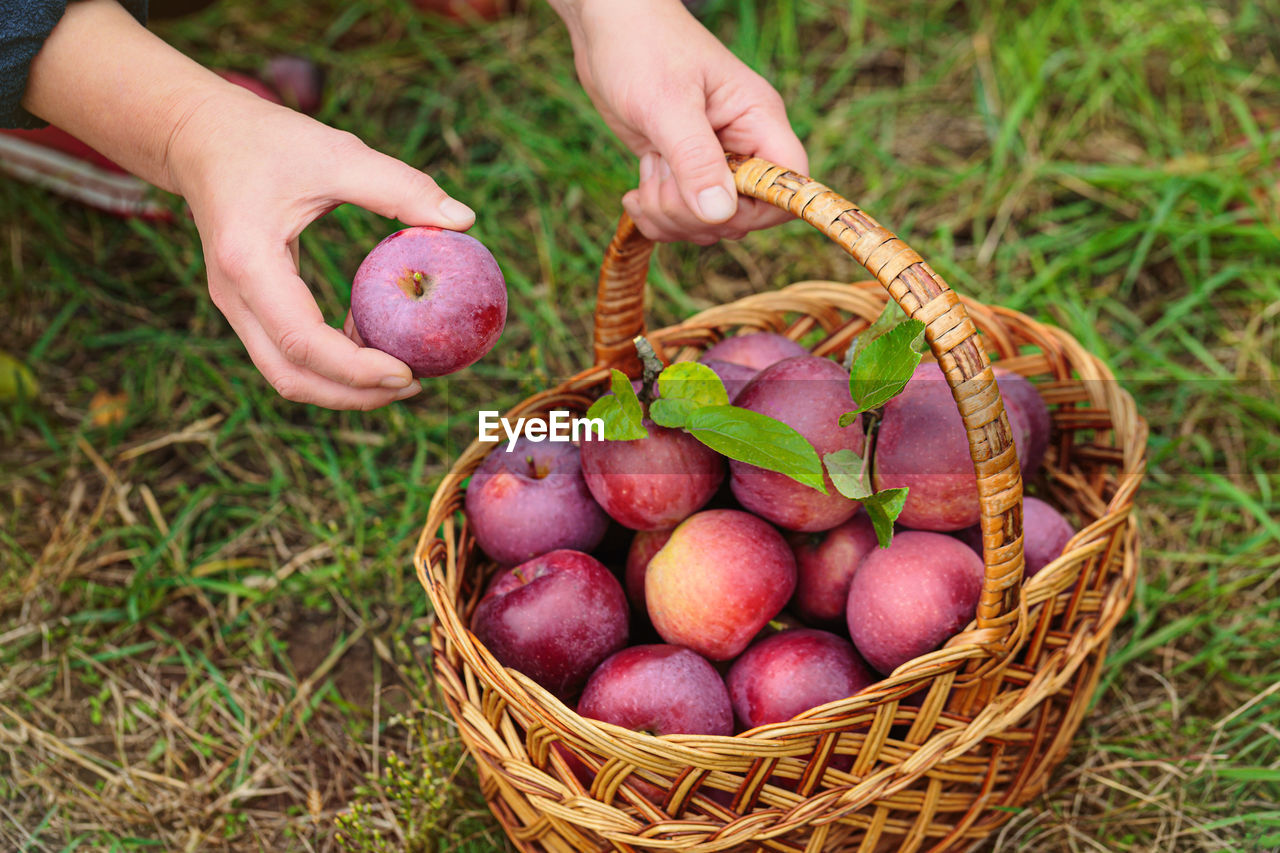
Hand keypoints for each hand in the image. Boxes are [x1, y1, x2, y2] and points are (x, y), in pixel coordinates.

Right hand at [166, 87, 476, 408]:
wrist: (200, 136)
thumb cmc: (268, 139)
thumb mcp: (337, 152)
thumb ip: (400, 186)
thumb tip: (465, 220)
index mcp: (248, 261)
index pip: (302, 340)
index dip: (356, 369)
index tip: (409, 373)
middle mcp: (233, 294)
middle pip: (289, 376)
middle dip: (353, 394)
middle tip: (414, 385)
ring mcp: (235, 305)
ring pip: (285, 373)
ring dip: (342, 387)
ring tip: (401, 375)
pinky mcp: (246, 306)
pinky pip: (286, 353)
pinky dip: (330, 364)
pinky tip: (374, 344)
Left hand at [552, 0, 808, 243]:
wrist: (606, 28)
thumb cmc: (643, 48)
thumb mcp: (667, 104)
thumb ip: (695, 159)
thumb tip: (721, 214)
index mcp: (758, 120)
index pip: (789, 184)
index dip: (758, 210)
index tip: (712, 208)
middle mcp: (742, 144)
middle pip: (744, 215)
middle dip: (696, 216)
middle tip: (659, 185)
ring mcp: (712, 160)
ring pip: (709, 222)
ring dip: (670, 217)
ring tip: (644, 180)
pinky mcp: (682, 171)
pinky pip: (682, 217)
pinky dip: (656, 217)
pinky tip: (635, 194)